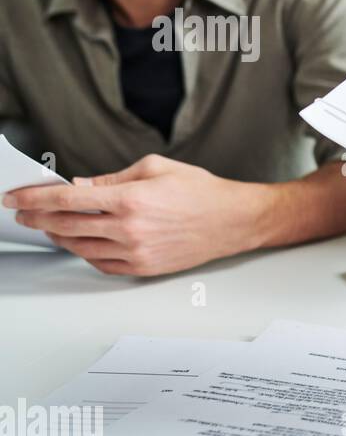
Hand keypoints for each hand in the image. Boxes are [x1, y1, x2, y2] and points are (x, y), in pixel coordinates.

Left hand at [3, 154, 266, 275]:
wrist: (234, 220)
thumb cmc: (202, 192)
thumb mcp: (155, 168)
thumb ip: (112, 177)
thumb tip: (82, 185)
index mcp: (130, 198)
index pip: (67, 199)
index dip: (35, 198)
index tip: (16, 197)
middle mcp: (130, 228)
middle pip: (66, 225)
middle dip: (38, 218)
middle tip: (24, 213)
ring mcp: (136, 252)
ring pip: (80, 247)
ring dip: (59, 236)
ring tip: (51, 227)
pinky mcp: (144, 268)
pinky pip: (101, 264)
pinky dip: (85, 253)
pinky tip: (82, 243)